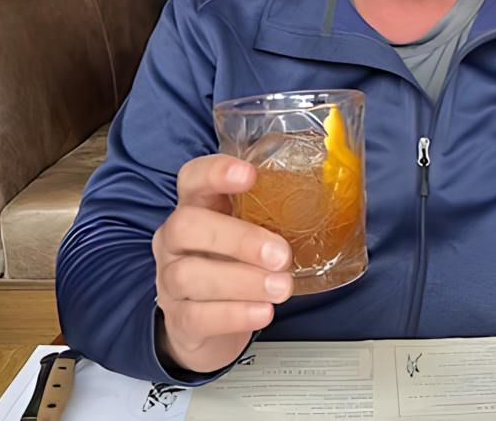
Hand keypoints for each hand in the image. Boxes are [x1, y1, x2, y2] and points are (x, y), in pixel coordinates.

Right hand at [152, 154, 293, 373]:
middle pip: (187, 225)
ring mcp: (169, 279)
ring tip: (281, 287)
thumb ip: (270, 215)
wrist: (205, 323)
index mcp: (195, 208)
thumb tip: (326, 205)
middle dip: (238, 238)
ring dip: (243, 281)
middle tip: (281, 254)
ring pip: (190, 274)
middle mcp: (174, 240)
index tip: (249, 174)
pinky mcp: (178, 318)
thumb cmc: (232, 265)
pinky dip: (235, 315)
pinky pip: (197, 316)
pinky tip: (262, 311)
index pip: (192, 177)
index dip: (216, 172)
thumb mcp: (247, 232)